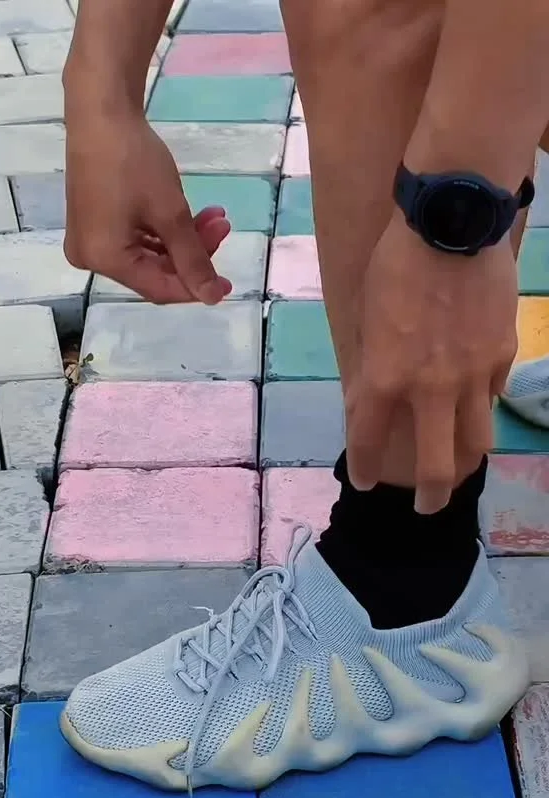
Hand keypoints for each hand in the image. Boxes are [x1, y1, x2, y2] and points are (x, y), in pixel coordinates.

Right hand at [64, 99, 231, 303]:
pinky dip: (162, 230)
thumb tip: (213, 297)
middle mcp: (90, 257)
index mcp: (103, 259)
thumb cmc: (134, 161)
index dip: (195, 287)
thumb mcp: (170, 213)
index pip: (159, 289)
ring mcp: (89, 239)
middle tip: (222, 227)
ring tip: (214, 216)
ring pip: (148, 254)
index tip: (227, 282)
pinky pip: (134, 238)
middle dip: (192, 253)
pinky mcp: (94, 221)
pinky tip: (189, 215)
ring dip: (182, 239)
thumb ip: (193, 259)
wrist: (101, 109)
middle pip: (154, 271)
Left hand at [346, 213, 518, 512]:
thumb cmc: (395, 261)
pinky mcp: (503, 353)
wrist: (452, 220)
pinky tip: (474, 400)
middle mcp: (432, 388)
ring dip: (466, 460)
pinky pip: (492, 392)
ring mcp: (474, 375)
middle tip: (426, 508)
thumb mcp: (367, 317)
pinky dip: (480, 402)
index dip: (364, 467)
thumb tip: (375, 398)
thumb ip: (373, 366)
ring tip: (459, 466)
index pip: (368, 441)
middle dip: (431, 496)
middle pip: (437, 466)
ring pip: (477, 440)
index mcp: (387, 379)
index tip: (364, 479)